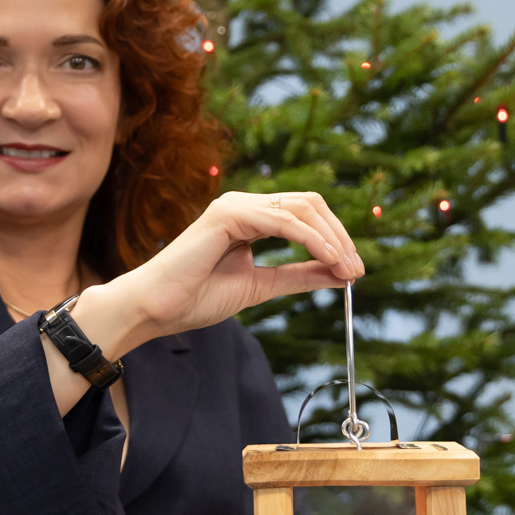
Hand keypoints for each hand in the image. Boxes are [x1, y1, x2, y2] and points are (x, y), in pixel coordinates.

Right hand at [89, 192, 362, 350]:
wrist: (157, 309)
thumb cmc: (196, 297)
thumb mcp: (261, 286)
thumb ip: (298, 276)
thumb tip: (340, 273)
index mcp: (250, 219)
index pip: (306, 215)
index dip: (336, 239)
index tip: (355, 271)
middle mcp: (244, 206)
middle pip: (310, 205)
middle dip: (340, 236)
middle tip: (358, 270)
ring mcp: (235, 206)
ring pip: (301, 208)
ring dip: (332, 238)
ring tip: (348, 267)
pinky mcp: (227, 214)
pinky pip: (282, 221)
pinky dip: (311, 239)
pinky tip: (328, 258)